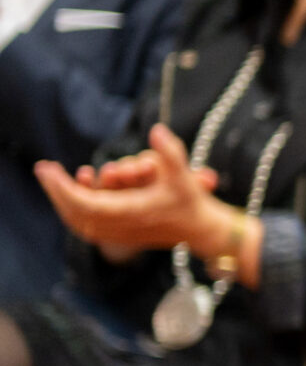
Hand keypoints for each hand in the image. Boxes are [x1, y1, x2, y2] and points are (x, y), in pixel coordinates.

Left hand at [34, 125, 227, 253]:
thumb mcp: (184, 176)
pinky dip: (72, 209)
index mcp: (130, 213)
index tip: (46, 168)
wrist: (200, 231)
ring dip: (63, 199)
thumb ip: (171, 153)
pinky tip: (67, 193)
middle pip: (73, 212)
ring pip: (76, 220)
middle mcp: (119, 226)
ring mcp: (116, 233)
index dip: (62, 186)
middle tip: (44, 169)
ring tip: (53, 179)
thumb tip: (156, 130)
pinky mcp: (117, 235)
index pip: (84, 203)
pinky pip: (85, 224)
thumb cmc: (191, 203)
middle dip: (56, 190)